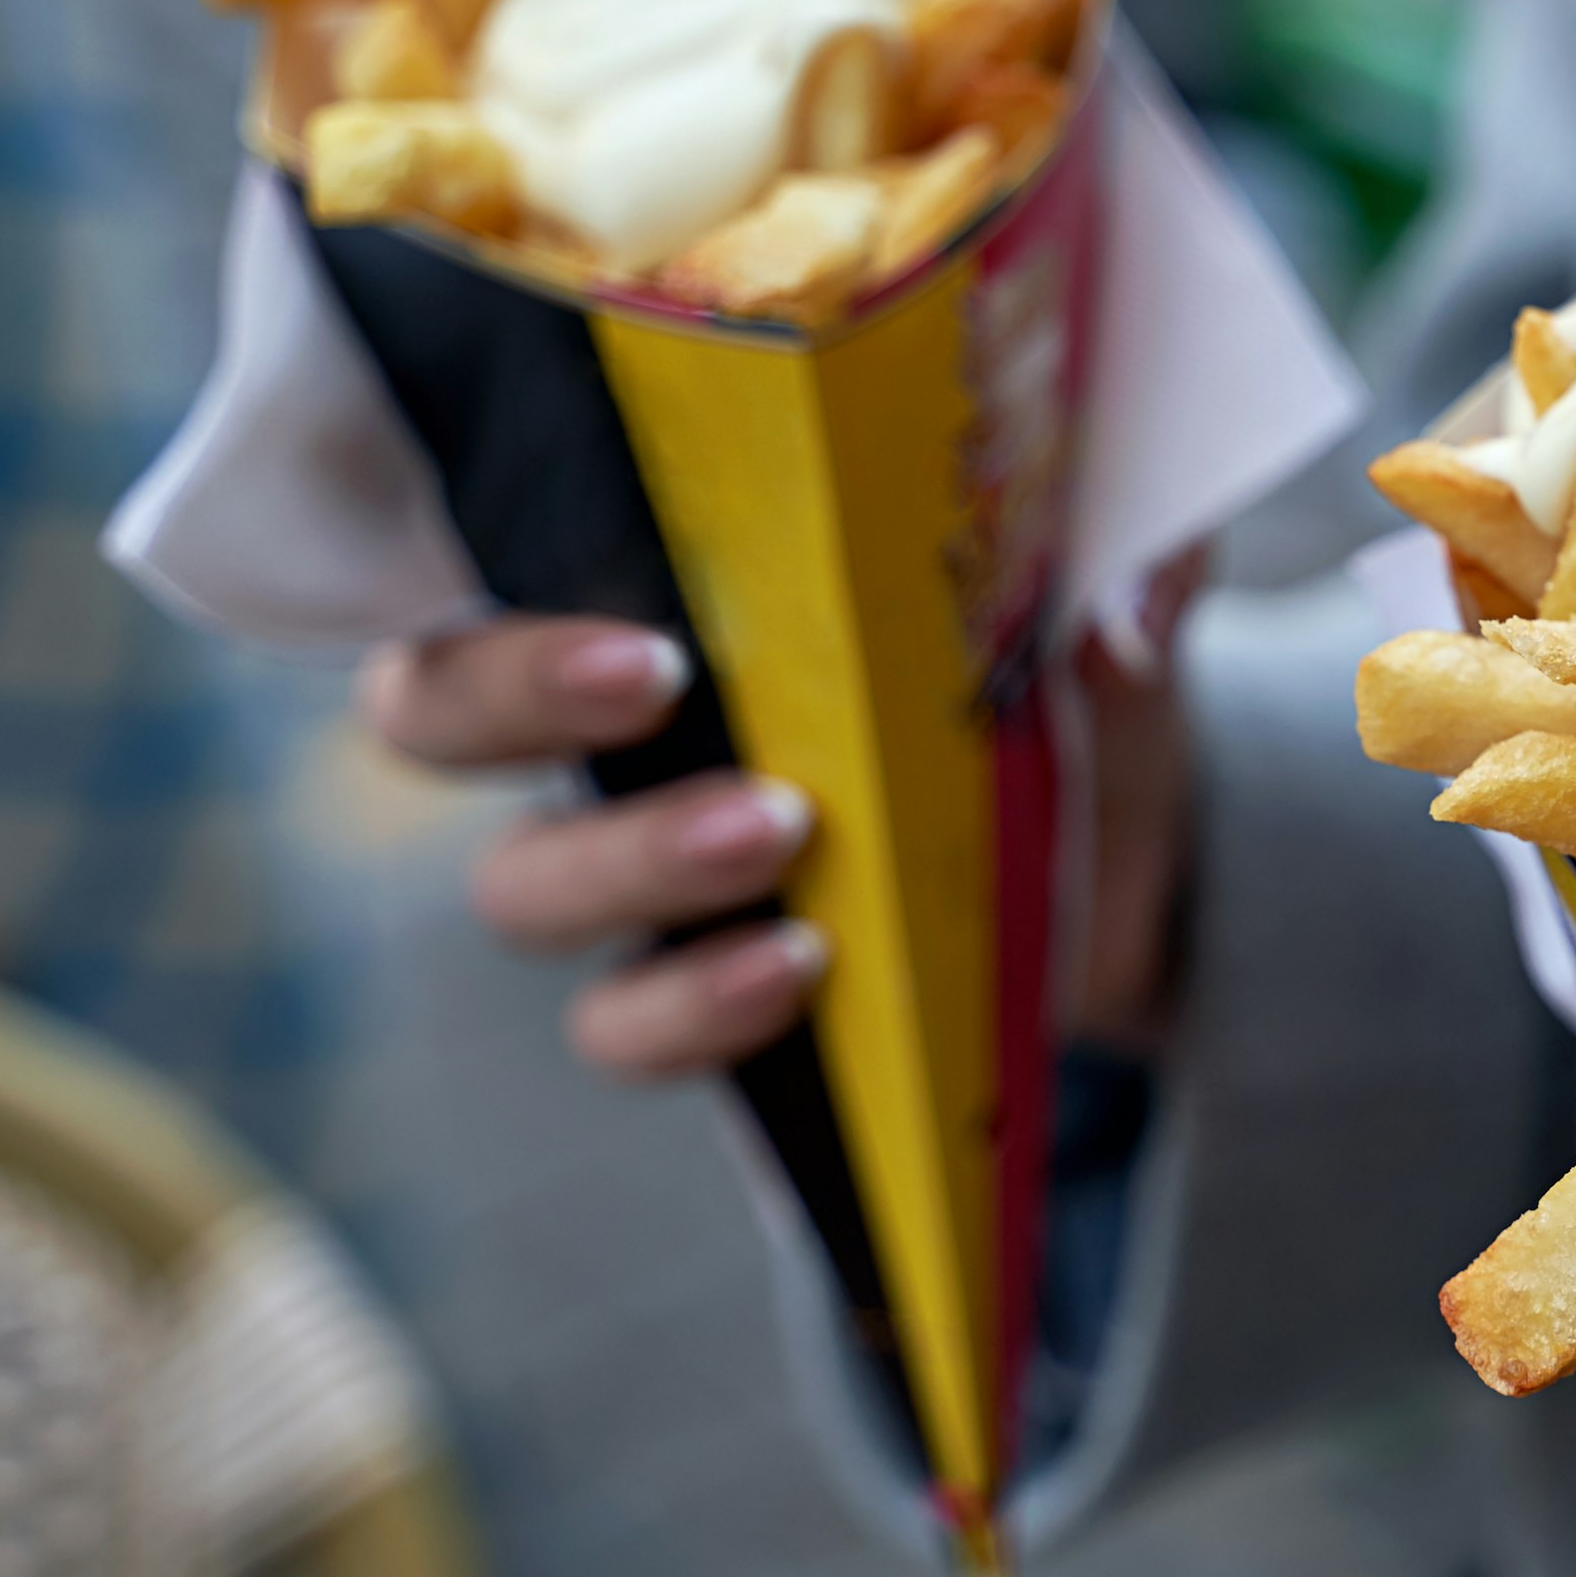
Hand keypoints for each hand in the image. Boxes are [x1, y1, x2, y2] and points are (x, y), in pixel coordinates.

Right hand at [360, 561, 1206, 1083]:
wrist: (1141, 863)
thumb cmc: (1067, 683)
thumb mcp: (1101, 602)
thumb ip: (1113, 565)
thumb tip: (1131, 590)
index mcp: (668, 585)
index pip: (485, 551)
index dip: (498, 573)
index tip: (639, 614)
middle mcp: (611, 727)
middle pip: (434, 712)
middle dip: (512, 691)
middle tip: (656, 684)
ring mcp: (642, 874)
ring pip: (525, 884)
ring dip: (629, 858)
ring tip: (780, 836)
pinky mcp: (698, 997)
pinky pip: (625, 1024)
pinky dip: (692, 1007)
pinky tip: (799, 968)